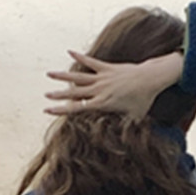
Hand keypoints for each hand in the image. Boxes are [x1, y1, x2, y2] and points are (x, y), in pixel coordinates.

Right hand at [45, 50, 182, 119]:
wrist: (150, 79)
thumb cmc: (143, 100)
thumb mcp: (133, 118)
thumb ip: (123, 127)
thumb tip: (120, 143)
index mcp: (103, 104)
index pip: (77, 108)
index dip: (61, 109)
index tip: (48, 110)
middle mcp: (99, 90)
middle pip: (74, 93)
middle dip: (58, 95)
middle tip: (45, 95)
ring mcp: (102, 78)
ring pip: (78, 77)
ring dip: (63, 76)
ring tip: (49, 74)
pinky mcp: (107, 68)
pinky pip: (91, 62)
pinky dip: (80, 57)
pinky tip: (69, 52)